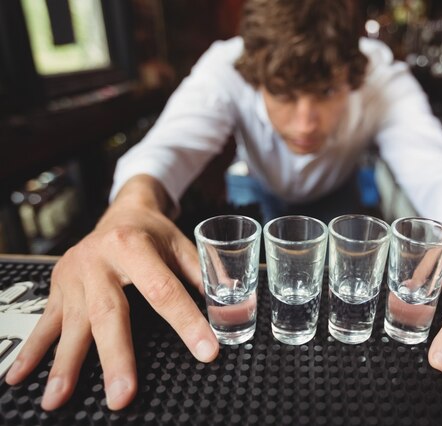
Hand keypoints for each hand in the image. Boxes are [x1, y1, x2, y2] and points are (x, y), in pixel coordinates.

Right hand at [4, 177, 219, 410]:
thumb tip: (233, 308)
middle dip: (116, 357)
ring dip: (65, 364)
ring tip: (57, 399)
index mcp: (134, 246)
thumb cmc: (154, 232)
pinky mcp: (58, 287)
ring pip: (72, 324)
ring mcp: (74, 275)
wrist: (120, 211)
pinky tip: (20, 378)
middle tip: (122, 395)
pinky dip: (32, 352)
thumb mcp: (182, 245)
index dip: (186, 322)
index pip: (163, 289)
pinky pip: (45, 322)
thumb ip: (205, 276)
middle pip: (109, 313)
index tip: (206, 351)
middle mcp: (98, 260)